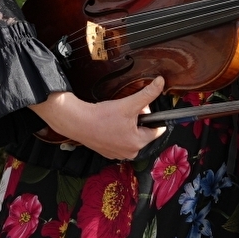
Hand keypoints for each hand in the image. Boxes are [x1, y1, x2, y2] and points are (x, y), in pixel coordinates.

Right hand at [28, 78, 166, 159]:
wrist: (78, 122)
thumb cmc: (101, 116)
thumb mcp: (129, 103)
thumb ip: (148, 94)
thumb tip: (161, 83)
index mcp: (138, 143)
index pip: (157, 130)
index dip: (151, 117)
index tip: (142, 110)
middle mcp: (130, 152)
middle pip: (143, 132)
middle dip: (138, 120)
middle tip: (126, 111)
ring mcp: (118, 154)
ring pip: (131, 136)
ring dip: (128, 126)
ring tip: (117, 118)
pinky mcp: (108, 152)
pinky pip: (120, 140)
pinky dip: (118, 132)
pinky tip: (110, 125)